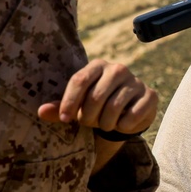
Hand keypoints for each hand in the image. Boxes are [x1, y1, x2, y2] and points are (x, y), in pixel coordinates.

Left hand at [38, 59, 157, 171]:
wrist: (129, 111)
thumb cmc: (98, 106)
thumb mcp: (77, 106)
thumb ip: (59, 109)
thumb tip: (40, 112)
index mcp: (97, 66)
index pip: (79, 80)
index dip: (70, 102)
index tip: (65, 119)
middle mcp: (117, 69)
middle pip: (96, 97)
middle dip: (88, 117)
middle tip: (90, 124)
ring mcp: (136, 81)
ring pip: (114, 107)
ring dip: (106, 124)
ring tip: (106, 125)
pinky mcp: (150, 95)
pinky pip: (132, 115)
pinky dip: (124, 126)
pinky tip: (123, 124)